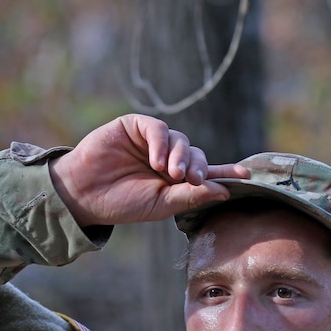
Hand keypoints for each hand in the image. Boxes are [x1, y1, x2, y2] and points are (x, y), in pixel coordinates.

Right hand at [49, 114, 249, 227]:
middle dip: (198, 167)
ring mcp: (152, 141)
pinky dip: (161, 142)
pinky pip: (158, 128)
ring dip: (180, 156)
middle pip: (197, 155)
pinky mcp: (135, 126)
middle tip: (192, 180)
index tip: (246, 175)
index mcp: (176, 180)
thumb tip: (223, 191)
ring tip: (169, 174)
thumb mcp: (160, 204)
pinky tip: (156, 161)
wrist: (84, 193)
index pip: (207, 173)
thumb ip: (190, 197)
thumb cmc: (121, 203)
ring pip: (180, 140)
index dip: (225, 172)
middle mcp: (167, 158)